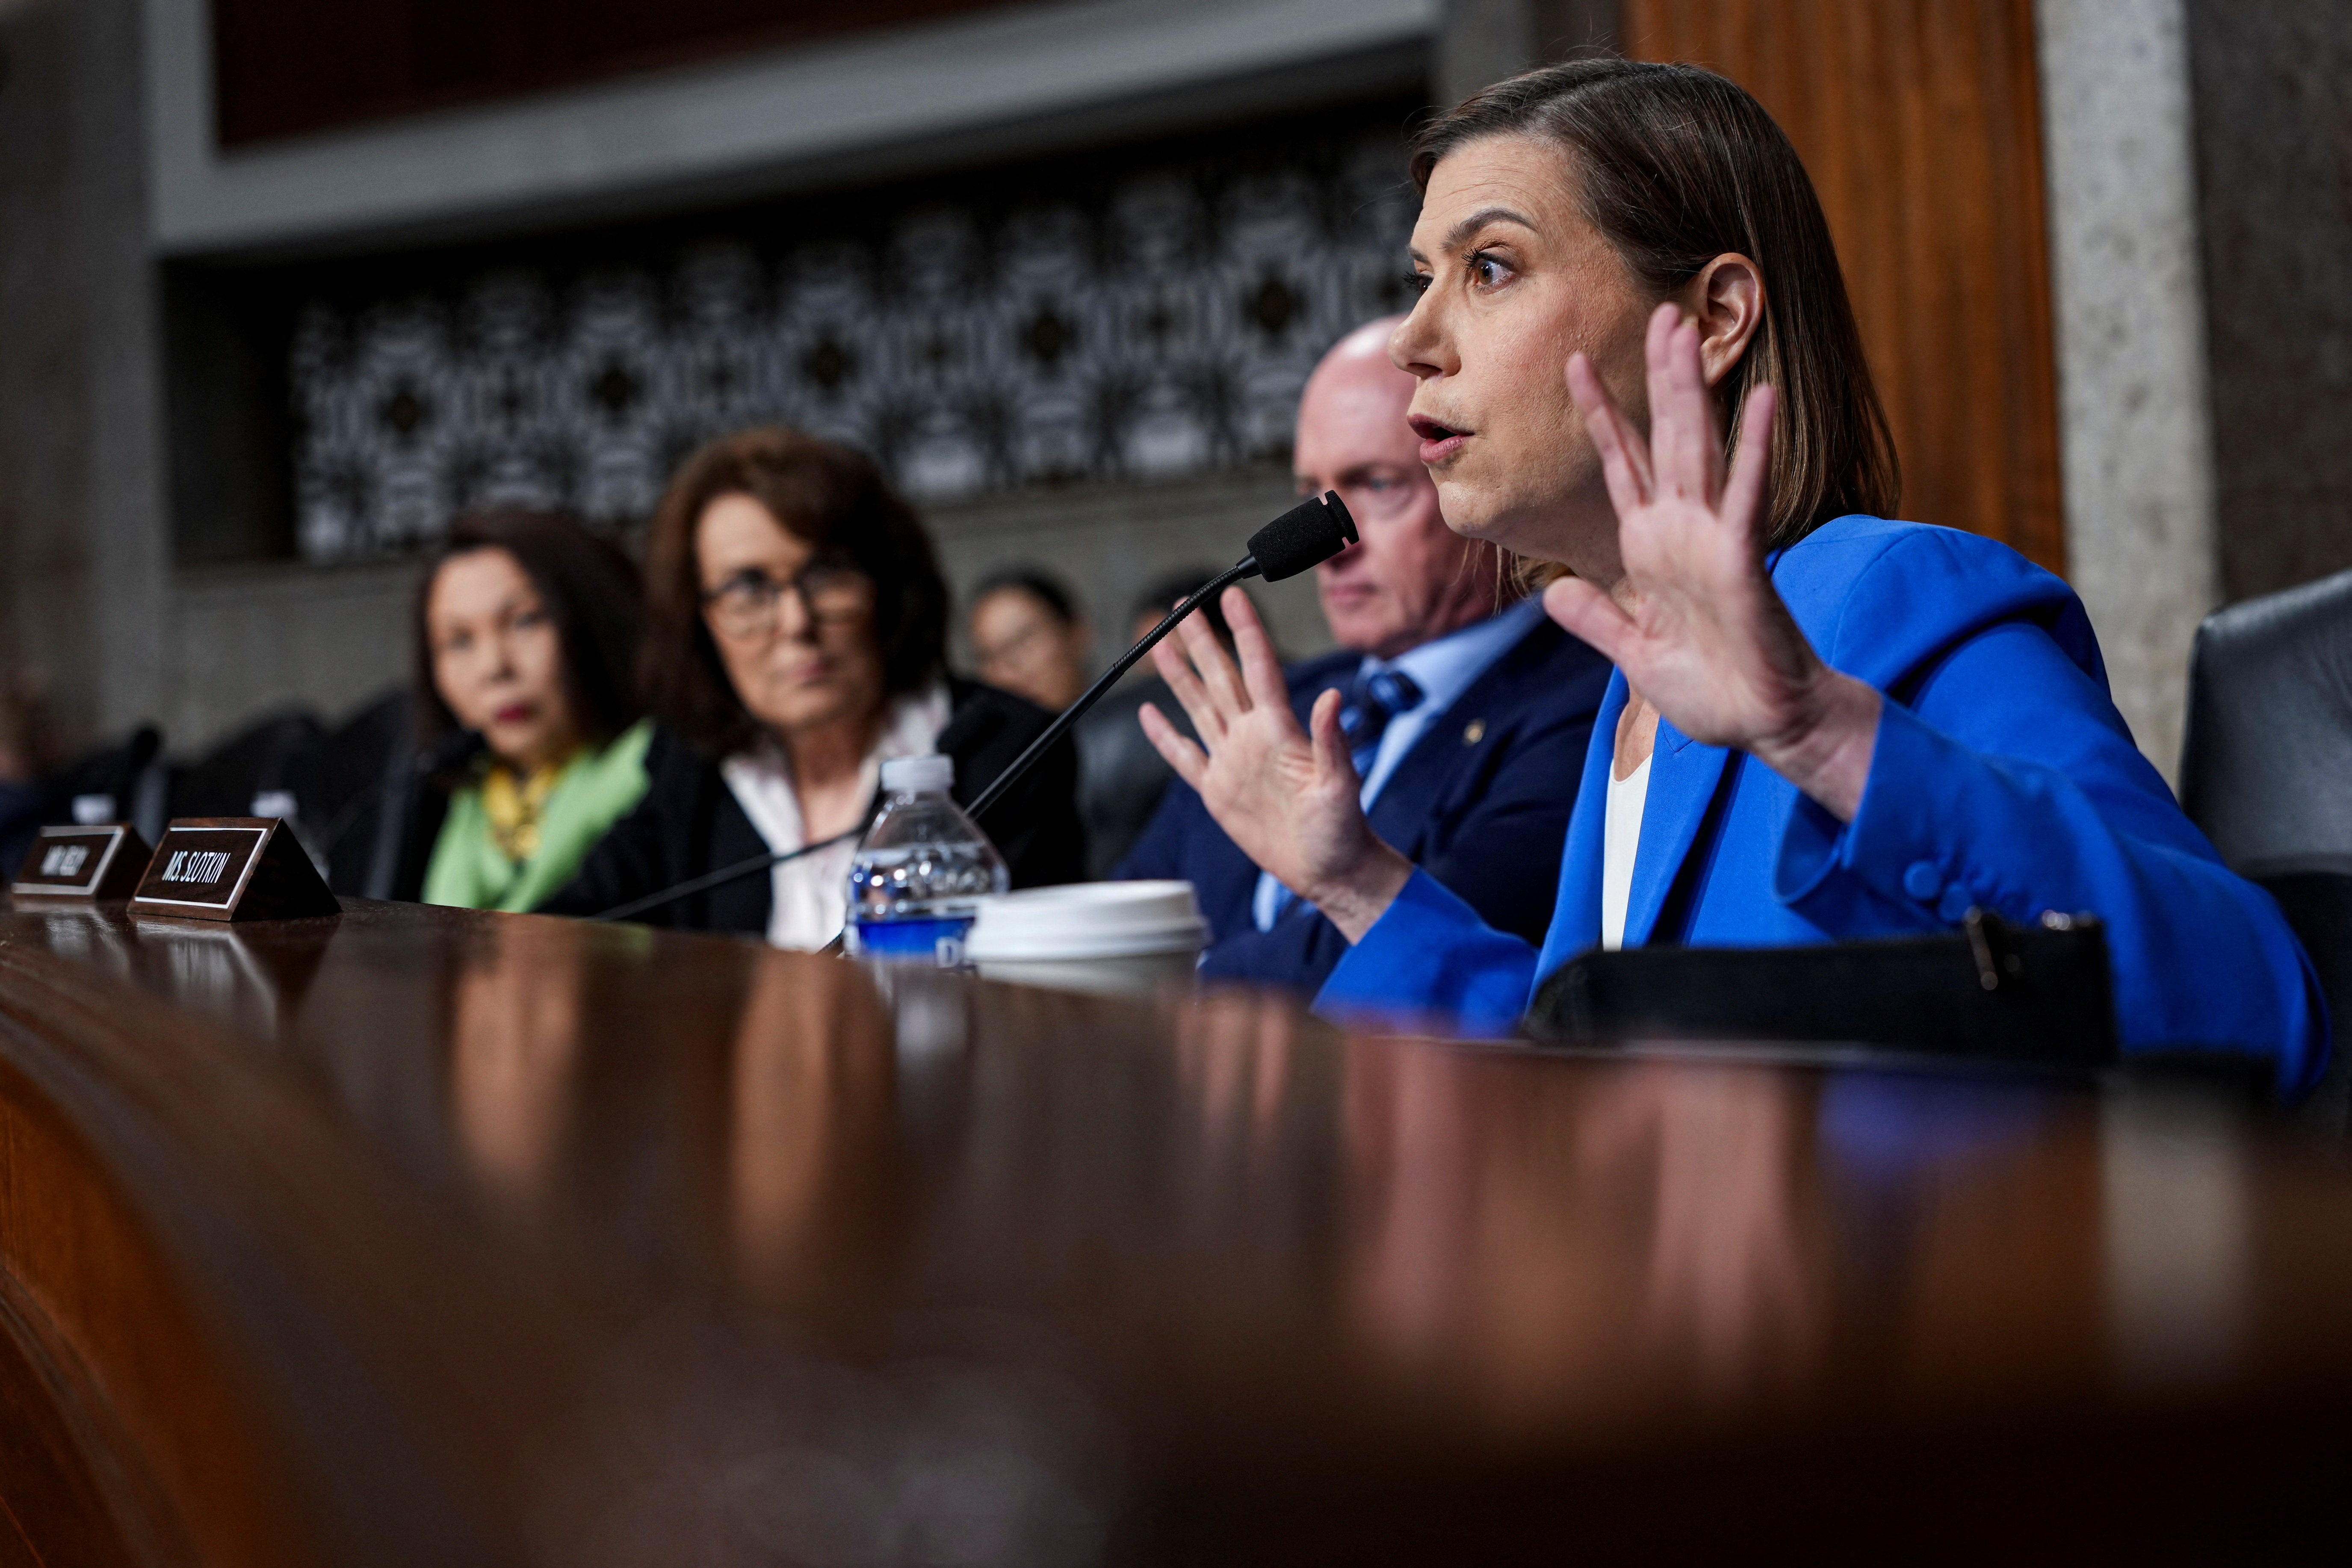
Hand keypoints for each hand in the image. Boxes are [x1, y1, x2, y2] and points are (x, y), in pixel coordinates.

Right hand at [1139, 588, 1413, 941]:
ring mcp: (1232, 762)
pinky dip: (1164, 736)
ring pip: (1198, 706)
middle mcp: (1252, 737)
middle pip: (1220, 677)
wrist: (1330, 871)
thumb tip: (1331, 696)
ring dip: (1179, 675)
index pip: (1258, 667)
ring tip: (1160, 643)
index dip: (1244, 630)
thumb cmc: (1343, 830)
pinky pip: (1184, 756)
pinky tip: (1149, 713)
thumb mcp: (1341, 786)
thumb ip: (1331, 742)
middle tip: (1183, 606)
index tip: (1232, 595)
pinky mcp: (1218, 791)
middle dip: (1200, 640)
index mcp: (1280, 730)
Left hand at [1543, 304, 1880, 819]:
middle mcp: (1682, 532)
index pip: (1621, 466)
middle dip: (1658, 378)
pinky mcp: (1744, 559)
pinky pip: (1748, 495)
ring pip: (1701, 449)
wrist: (1762, 724)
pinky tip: (1759, 401)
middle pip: (1665, 438)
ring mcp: (1715, 540)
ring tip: (1688, 331)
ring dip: (1695, 391)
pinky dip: (1753, 449)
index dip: (1600, 416)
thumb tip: (1553, 594)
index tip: (1573, 365)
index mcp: (1651, 549)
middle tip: (1659, 314)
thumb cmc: (1710, 690)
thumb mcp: (1634, 654)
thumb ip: (1595, 620)